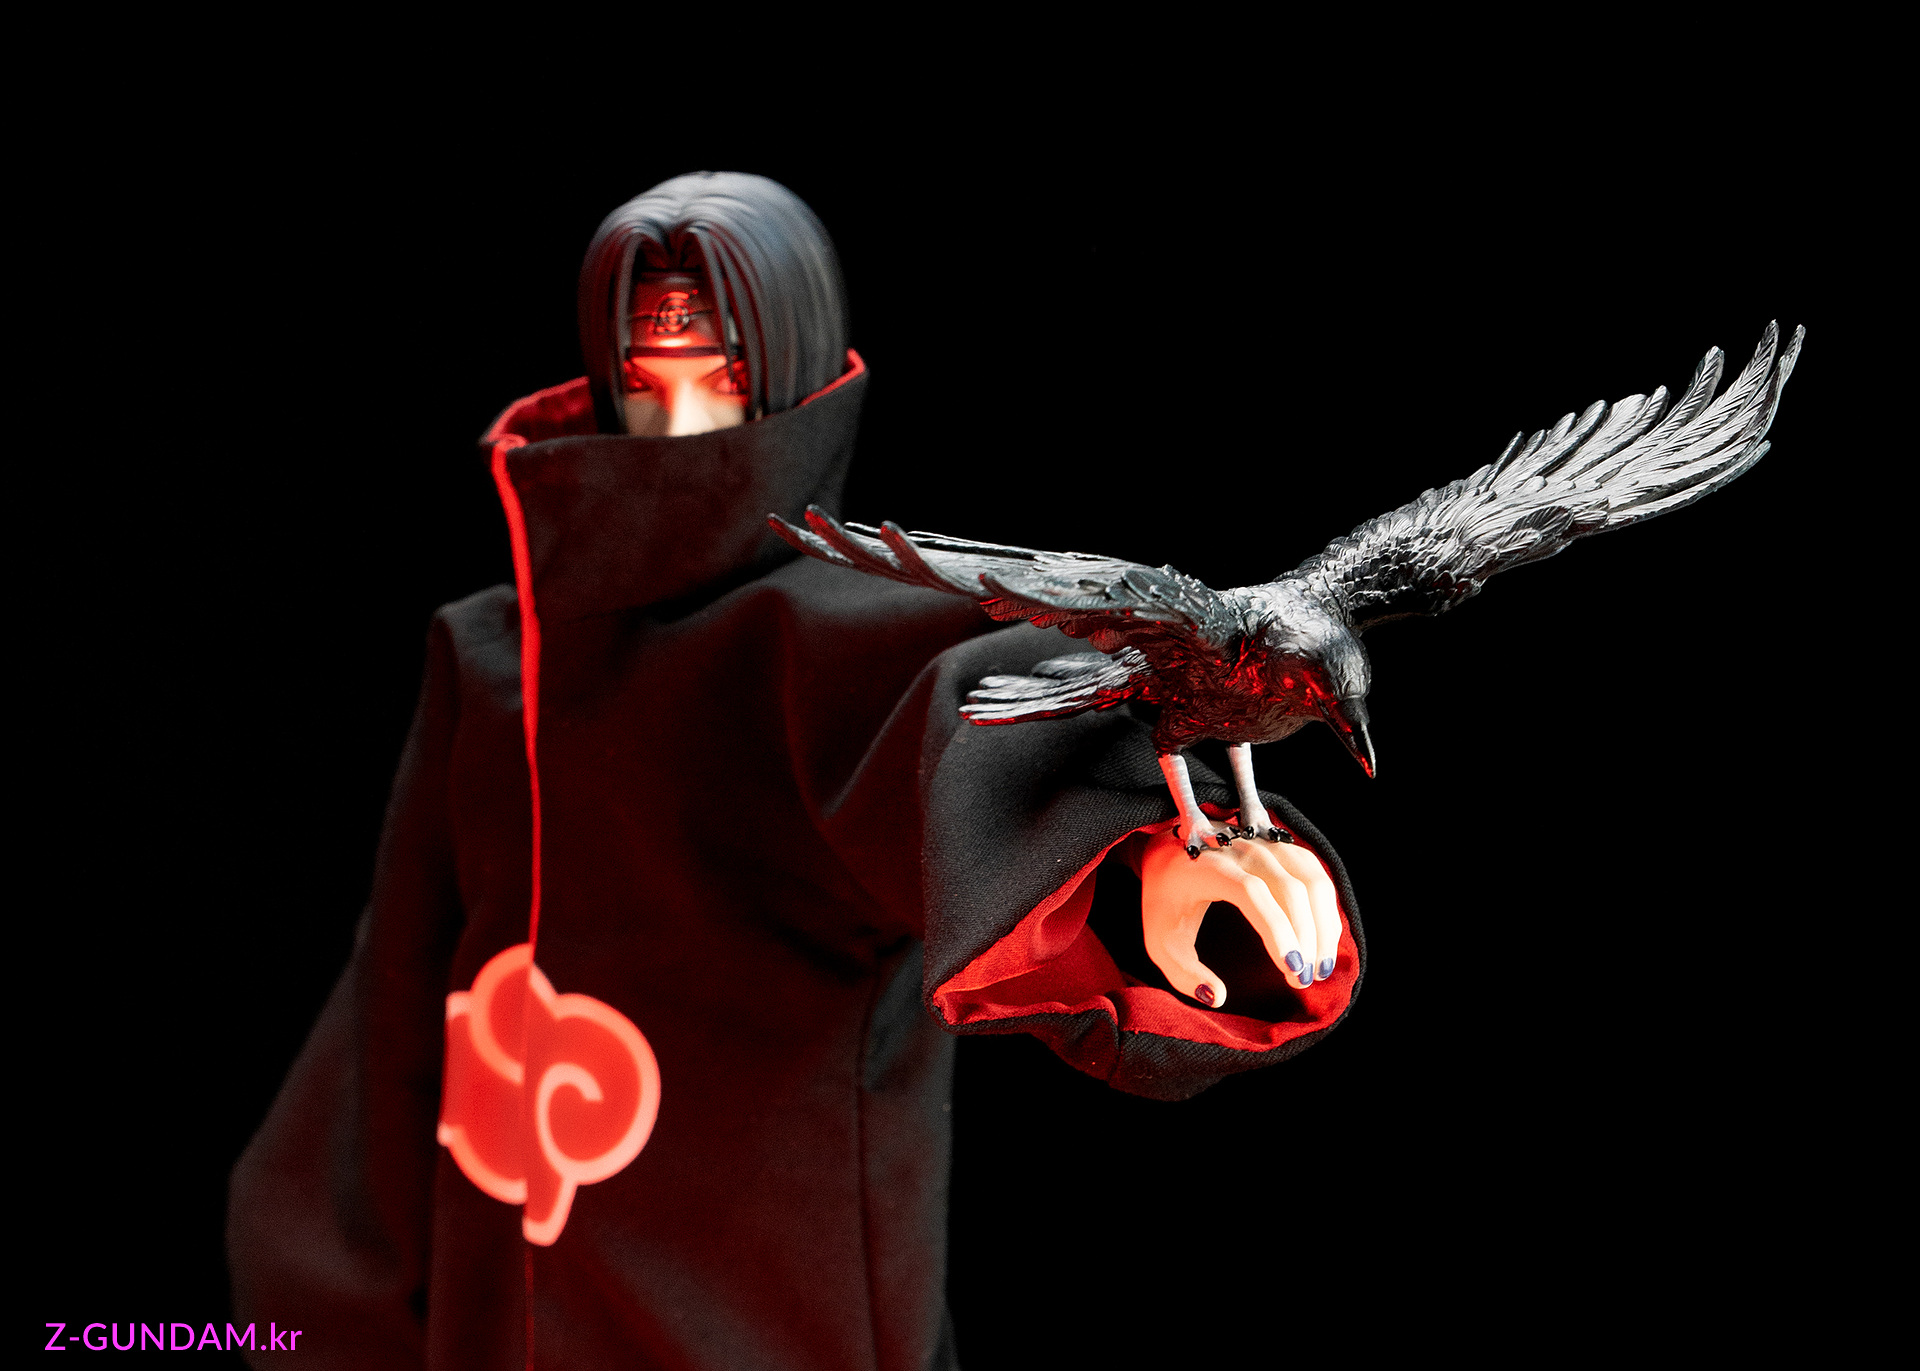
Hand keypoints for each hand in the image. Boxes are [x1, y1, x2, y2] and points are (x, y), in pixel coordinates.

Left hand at [1138, 826, 1341, 1008]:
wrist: (1169, 849)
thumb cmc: (1166, 897)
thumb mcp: (1159, 938)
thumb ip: (1182, 973)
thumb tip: (1217, 997)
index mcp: (1208, 866)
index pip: (1252, 893)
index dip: (1277, 930)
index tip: (1291, 970)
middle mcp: (1241, 847)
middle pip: (1290, 888)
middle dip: (1306, 938)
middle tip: (1303, 981)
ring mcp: (1265, 842)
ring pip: (1312, 879)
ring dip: (1324, 925)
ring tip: (1320, 967)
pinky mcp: (1282, 846)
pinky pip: (1315, 874)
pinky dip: (1325, 910)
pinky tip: (1322, 941)